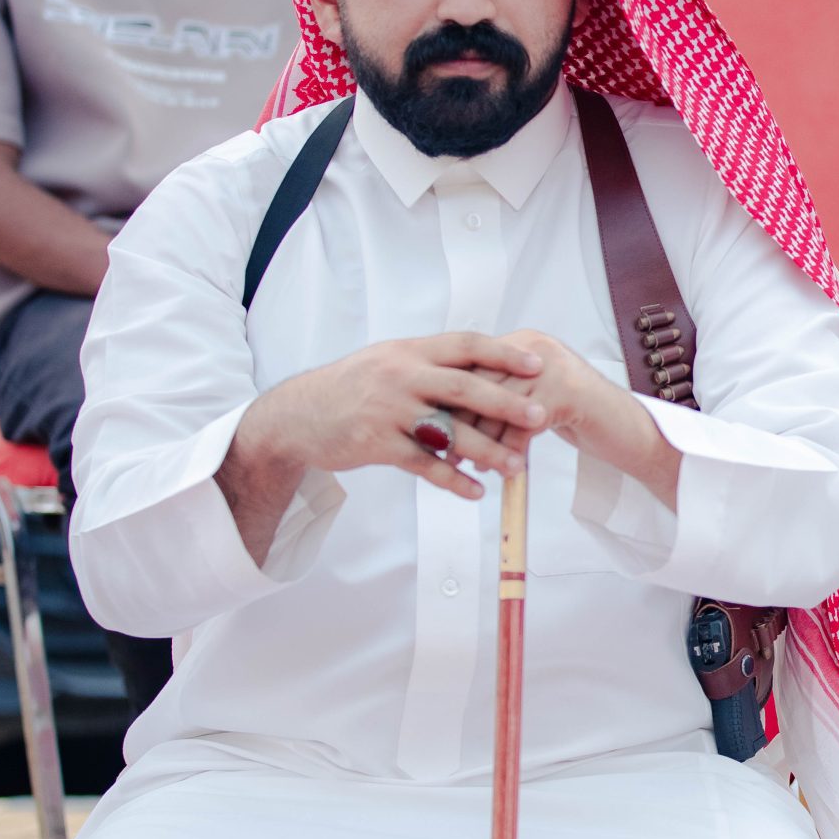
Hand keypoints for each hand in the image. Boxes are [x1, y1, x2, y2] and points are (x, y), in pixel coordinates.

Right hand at [232, 331, 545, 501]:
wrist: (298, 416)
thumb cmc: (351, 388)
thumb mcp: (387, 361)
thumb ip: (429, 363)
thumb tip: (480, 366)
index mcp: (409, 351)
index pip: (465, 345)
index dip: (503, 355)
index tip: (536, 366)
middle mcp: (401, 376)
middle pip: (464, 387)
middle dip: (506, 403)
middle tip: (540, 417)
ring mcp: (388, 411)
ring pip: (448, 431)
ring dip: (487, 451)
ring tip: (517, 467)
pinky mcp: (376, 444)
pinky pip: (423, 465)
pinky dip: (452, 480)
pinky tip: (475, 492)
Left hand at [460, 330, 680, 508]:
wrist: (626, 429)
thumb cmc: (577, 416)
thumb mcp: (534, 397)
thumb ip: (501, 392)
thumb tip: (448, 411)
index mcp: (524, 343)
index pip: (473, 364)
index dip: (450, 397)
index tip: (429, 424)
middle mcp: (536, 348)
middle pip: (482, 382)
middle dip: (458, 419)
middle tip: (438, 447)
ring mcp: (553, 366)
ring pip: (500, 405)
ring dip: (481, 438)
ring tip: (466, 462)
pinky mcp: (567, 391)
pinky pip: (525, 424)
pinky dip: (511, 449)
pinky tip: (502, 467)